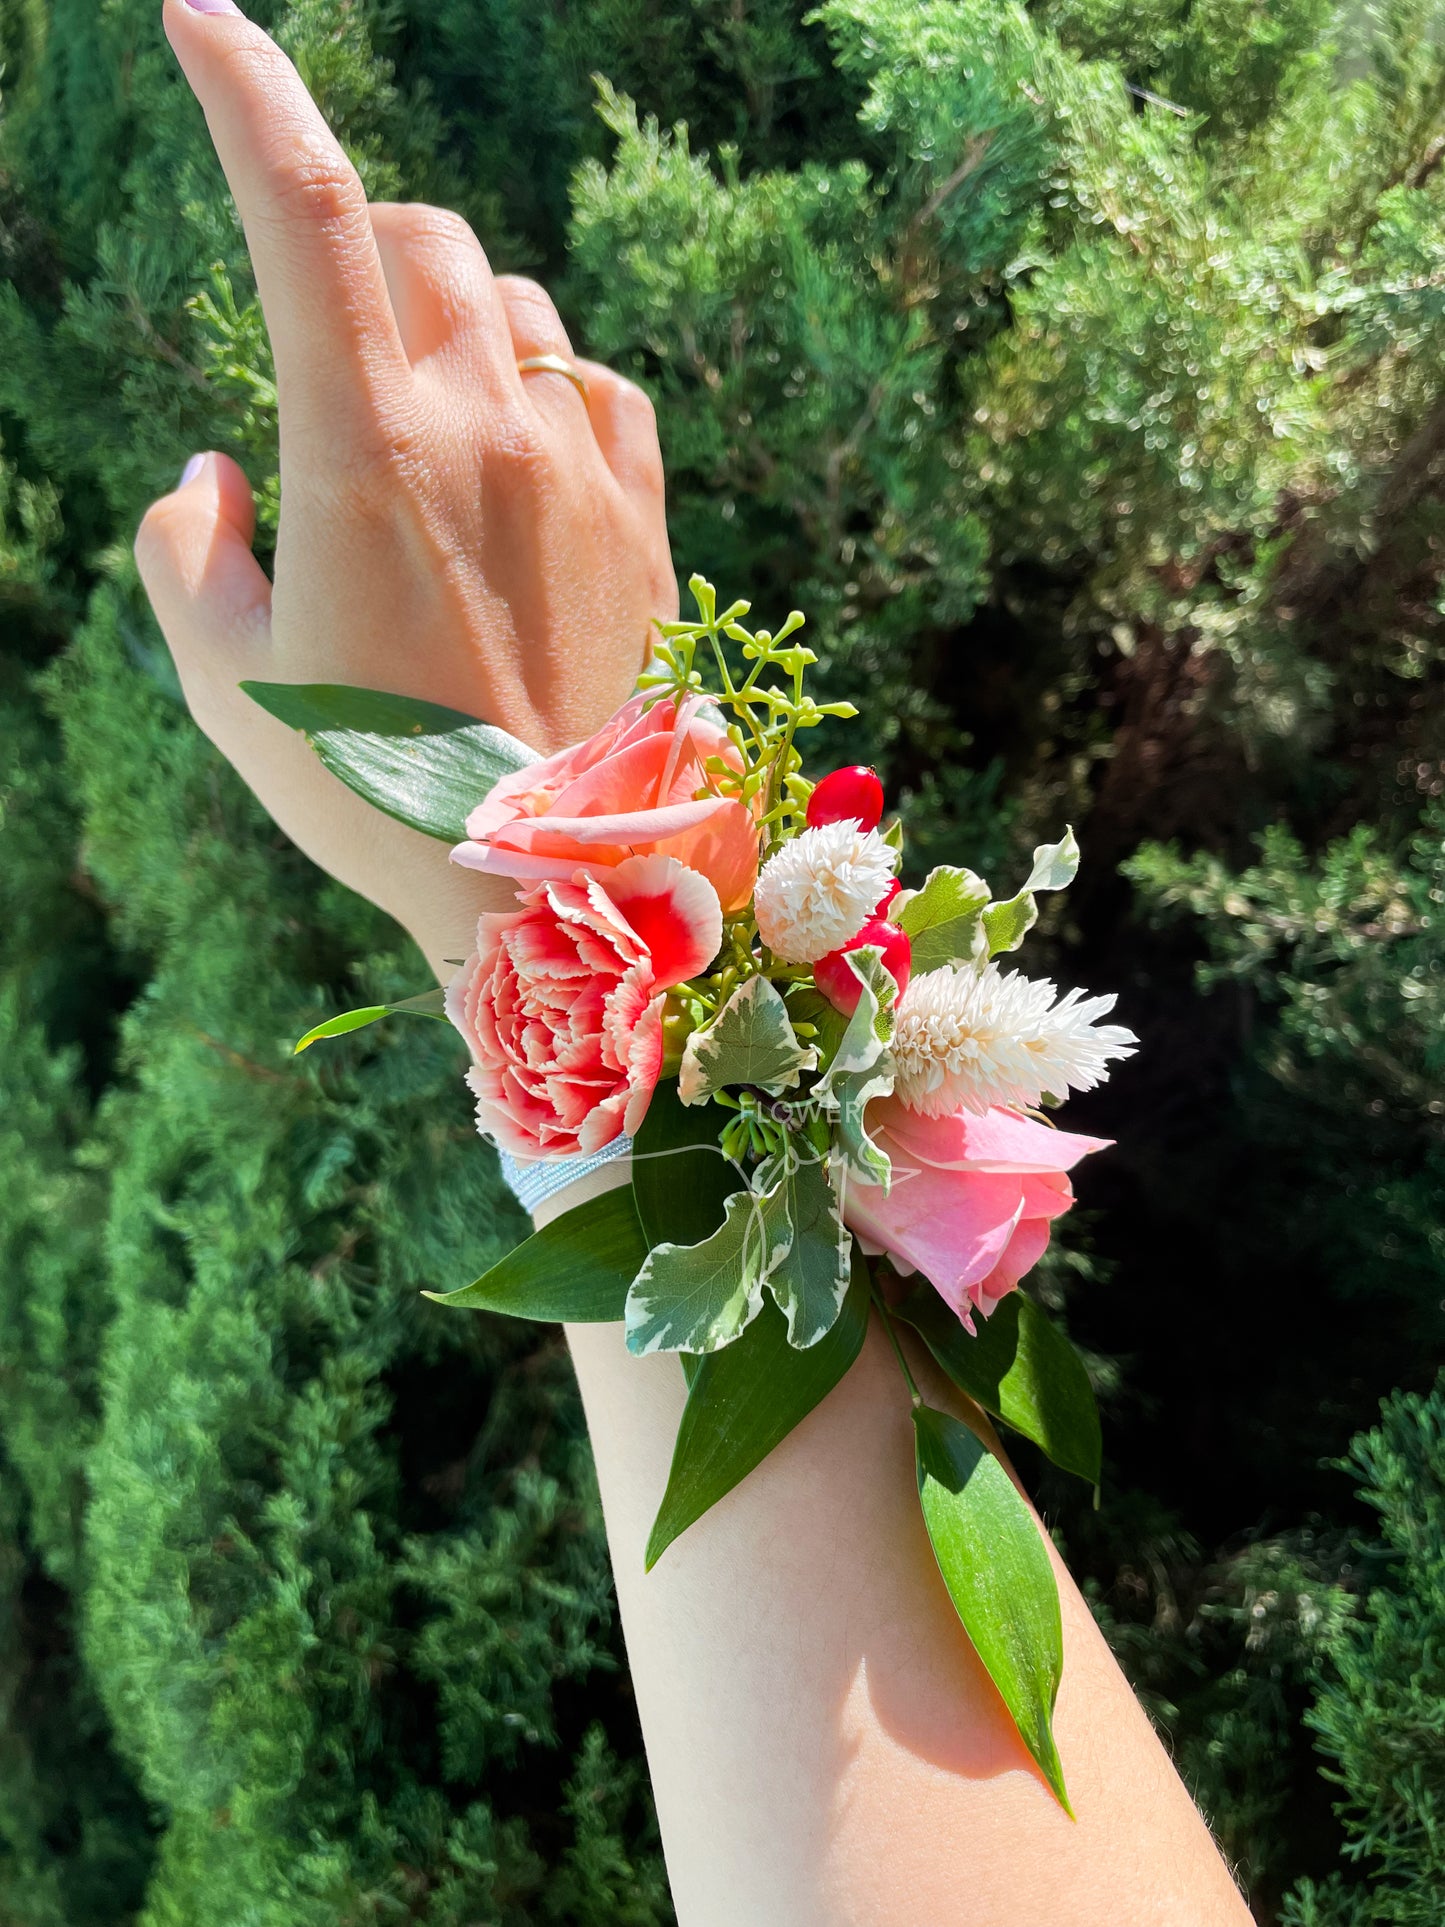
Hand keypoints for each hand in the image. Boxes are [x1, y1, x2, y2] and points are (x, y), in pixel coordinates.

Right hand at [135, 0, 676, 975]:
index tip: (198, 17)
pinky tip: (520, 467)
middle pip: (421, 231)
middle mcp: (486, 423)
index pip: (300, 206)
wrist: (539, 877)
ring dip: (454, 323)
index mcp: (363, 447)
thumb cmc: (364, 787)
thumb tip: (215, 470)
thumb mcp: (224, 678)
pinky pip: (597, 386)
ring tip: (423, 431)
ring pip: (515, 306)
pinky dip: (545, 392)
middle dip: (358, 245)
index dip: (244, 86)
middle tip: (329, 335)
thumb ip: (185, 547)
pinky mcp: (647, 512)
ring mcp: (580, 462)